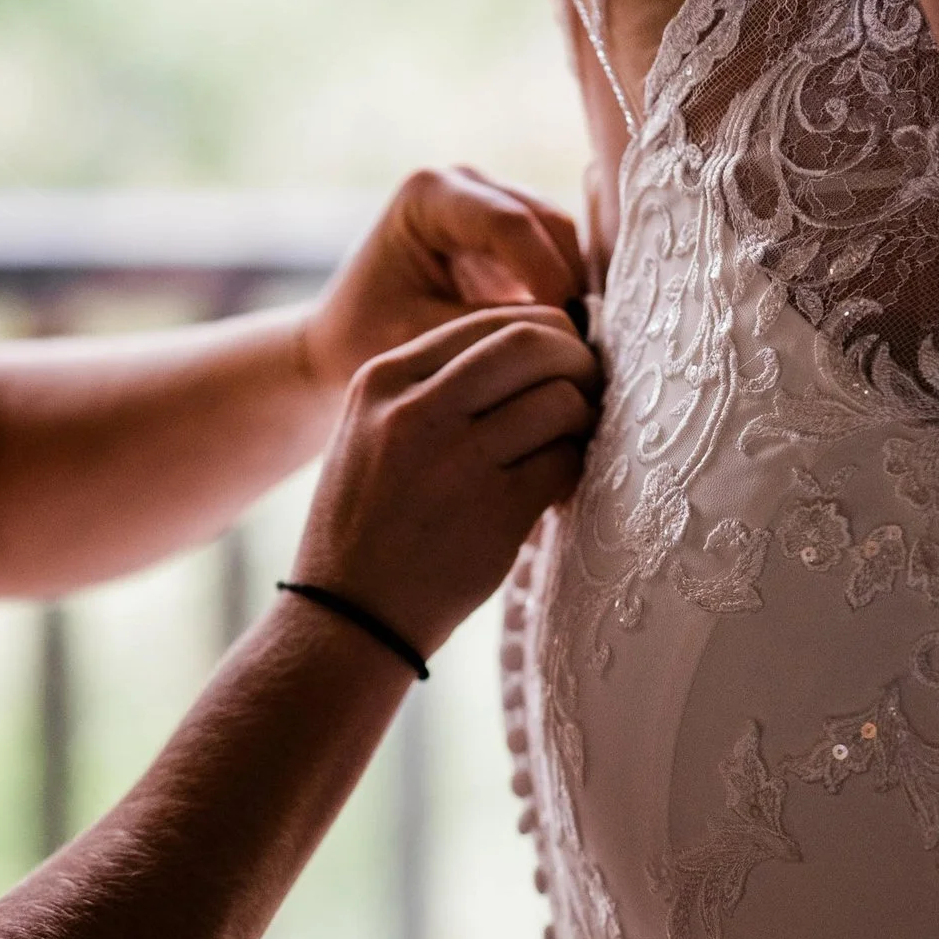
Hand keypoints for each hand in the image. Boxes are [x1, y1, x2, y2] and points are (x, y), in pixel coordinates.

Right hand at [293, 306, 599, 658]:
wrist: (349, 615)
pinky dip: (574, 468)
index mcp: (384, 379)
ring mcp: (457, 460)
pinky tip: (555, 486)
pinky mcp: (495, 510)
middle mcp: (416, 409)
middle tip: (588, 388)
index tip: (561, 357)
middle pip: (532, 344)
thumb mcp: (373, 433)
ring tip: (570, 442)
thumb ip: (434, 386)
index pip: (488, 323)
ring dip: (582, 418)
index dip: (542, 332)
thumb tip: (536, 347)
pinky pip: (565, 461)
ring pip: (559, 399)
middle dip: (576, 360)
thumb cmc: (370, 523)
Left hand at [300, 168, 585, 388]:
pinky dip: (569, 296)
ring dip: (576, 291)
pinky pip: (561, 258)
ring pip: (564, 240)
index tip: (561, 334)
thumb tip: (563, 334)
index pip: (508, 224)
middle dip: (568, 284)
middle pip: (548, 223)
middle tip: (575, 349)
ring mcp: (494, 203)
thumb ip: (486, 330)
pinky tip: (565, 342)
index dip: (545, 276)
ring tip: (571, 350)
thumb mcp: (419, 337)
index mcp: (429, 194)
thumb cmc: (366, 339)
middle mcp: (467, 184)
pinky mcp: (513, 235)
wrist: (344, 340)